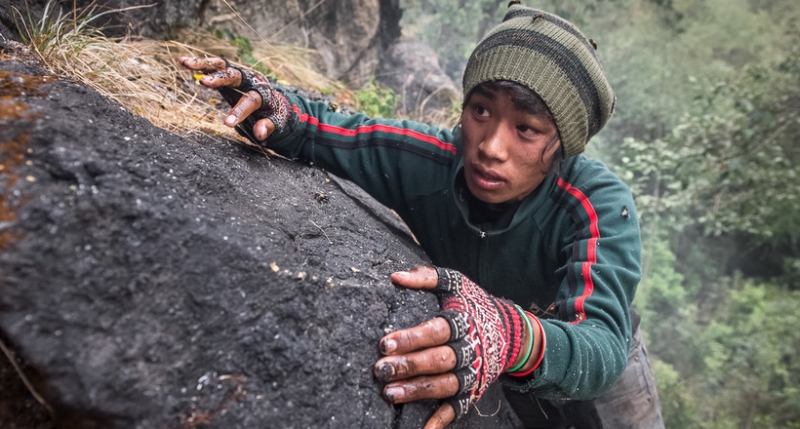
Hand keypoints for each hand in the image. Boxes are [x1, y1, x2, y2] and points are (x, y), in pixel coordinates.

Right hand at [178, 56, 292, 141]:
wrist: (275, 99)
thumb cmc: (274, 113)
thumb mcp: (277, 122)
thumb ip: (268, 126)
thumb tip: (259, 134)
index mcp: (263, 94)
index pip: (251, 101)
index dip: (239, 112)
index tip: (227, 124)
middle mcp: (251, 80)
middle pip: (235, 76)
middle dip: (219, 79)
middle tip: (203, 82)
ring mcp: (239, 75)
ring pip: (222, 66)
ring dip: (203, 64)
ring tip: (184, 62)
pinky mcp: (229, 74)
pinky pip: (215, 67)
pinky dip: (200, 64)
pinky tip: (183, 61)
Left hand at [375, 266, 538, 428]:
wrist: (511, 332)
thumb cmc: (473, 305)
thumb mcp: (455, 284)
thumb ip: (427, 277)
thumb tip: (396, 277)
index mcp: (462, 323)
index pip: (435, 331)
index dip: (411, 338)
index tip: (385, 343)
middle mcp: (468, 350)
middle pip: (437, 360)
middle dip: (408, 366)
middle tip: (381, 370)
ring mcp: (471, 374)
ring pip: (443, 385)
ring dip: (417, 391)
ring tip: (390, 394)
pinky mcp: (473, 391)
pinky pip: (457, 408)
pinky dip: (441, 420)